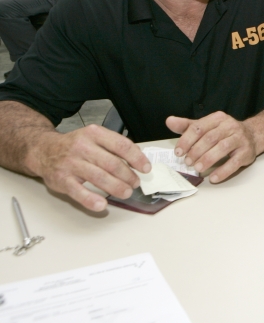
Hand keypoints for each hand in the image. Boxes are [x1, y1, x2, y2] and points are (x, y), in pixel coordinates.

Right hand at [29, 125, 150, 211]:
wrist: (44, 150)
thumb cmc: (74, 146)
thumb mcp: (94, 138)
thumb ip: (114, 146)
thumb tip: (138, 160)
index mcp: (94, 134)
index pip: (122, 145)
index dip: (137, 158)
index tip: (145, 168)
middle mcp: (82, 147)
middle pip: (112, 163)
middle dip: (128, 176)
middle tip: (135, 183)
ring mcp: (71, 163)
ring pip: (100, 177)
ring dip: (117, 187)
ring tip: (126, 192)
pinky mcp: (62, 179)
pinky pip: (79, 191)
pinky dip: (91, 199)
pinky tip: (102, 204)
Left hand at [167, 111, 259, 182]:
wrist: (252, 135)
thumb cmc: (225, 132)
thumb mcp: (206, 127)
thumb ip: (188, 126)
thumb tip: (169, 121)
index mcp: (218, 118)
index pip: (199, 127)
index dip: (187, 140)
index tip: (178, 152)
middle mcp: (230, 126)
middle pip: (210, 138)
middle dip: (196, 151)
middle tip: (187, 162)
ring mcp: (240, 139)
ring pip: (223, 148)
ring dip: (208, 159)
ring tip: (197, 168)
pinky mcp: (246, 152)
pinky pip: (234, 162)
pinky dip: (223, 171)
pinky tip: (213, 178)